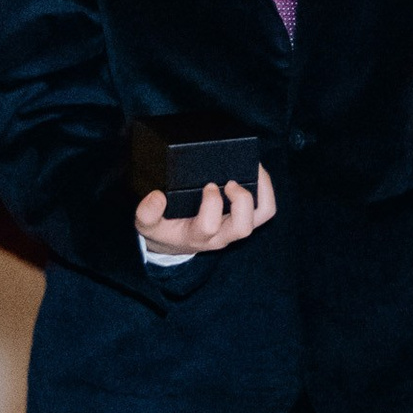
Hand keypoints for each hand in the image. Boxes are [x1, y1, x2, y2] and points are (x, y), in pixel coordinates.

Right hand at [136, 164, 275, 256]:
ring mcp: (235, 228)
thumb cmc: (164, 229)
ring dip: (263, 192)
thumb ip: (146, 213)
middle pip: (243, 227)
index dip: (211, 204)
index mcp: (197, 236)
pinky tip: (256, 171)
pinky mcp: (244, 219)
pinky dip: (266, 189)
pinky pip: (265, 208)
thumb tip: (157, 197)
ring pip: (261, 217)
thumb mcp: (147, 225)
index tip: (208, 185)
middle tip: (229, 182)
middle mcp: (221, 236)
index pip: (209, 226)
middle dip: (241, 200)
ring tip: (253, 170)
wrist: (174, 242)